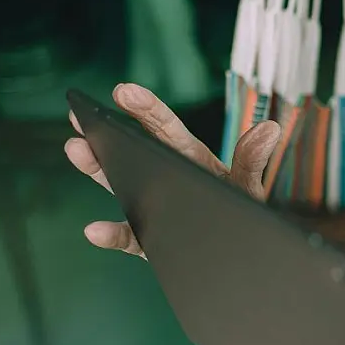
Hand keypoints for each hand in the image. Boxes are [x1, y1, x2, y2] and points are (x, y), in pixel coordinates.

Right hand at [64, 83, 280, 256]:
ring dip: (96, 169)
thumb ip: (252, 160)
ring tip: (75, 149)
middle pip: (132, 151)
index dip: (144, 108)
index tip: (122, 91)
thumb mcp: (248, 184)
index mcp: (190, 157)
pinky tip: (95, 230)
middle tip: (79, 116)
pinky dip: (112, 235)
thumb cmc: (244, 209)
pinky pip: (129, 238)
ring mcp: (154, 207)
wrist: (247, 253)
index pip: (164, 128)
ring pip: (119, 186)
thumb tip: (268, 129)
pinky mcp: (150, 241)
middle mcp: (166, 177)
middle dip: (107, 133)